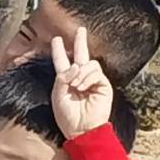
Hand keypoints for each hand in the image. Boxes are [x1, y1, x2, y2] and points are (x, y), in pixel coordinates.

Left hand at [43, 24, 112, 140]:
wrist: (81, 129)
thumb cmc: (67, 115)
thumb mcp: (57, 93)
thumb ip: (63, 76)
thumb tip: (78, 64)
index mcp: (66, 80)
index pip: (62, 61)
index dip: (58, 50)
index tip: (56, 39)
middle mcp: (80, 78)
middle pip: (81, 55)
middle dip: (80, 42)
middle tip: (80, 30)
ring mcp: (93, 81)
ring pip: (88, 64)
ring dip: (80, 73)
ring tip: (76, 86)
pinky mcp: (103, 85)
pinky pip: (95, 72)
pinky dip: (87, 78)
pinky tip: (82, 87)